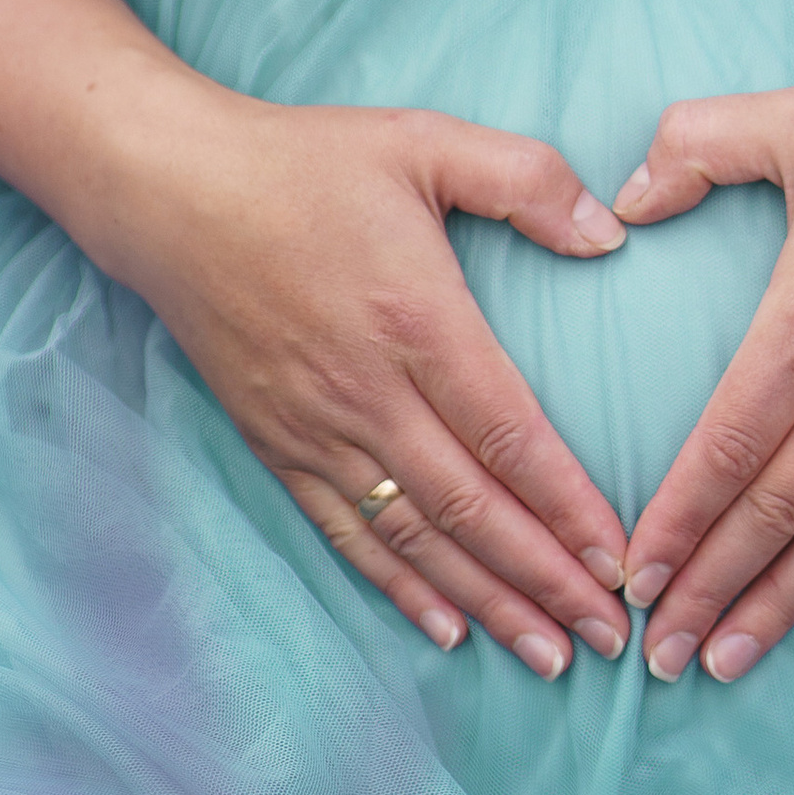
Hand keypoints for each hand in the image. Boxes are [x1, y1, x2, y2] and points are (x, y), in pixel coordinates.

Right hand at [100, 83, 635, 674]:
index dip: (568, 506)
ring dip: (488, 601)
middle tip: (612, 635)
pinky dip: (399, 589)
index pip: (509, 434)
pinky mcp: (277, 446)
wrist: (172, 193)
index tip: (621, 559)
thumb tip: (612, 233)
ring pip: (416, 538)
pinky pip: (348, 534)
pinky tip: (447, 630)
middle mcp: (368, 392)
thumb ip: (526, 178)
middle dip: (547, 580)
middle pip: (471, 508)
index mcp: (416, 318)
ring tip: (550, 655)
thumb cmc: (306, 163)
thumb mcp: (424, 139)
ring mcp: (317, 429)